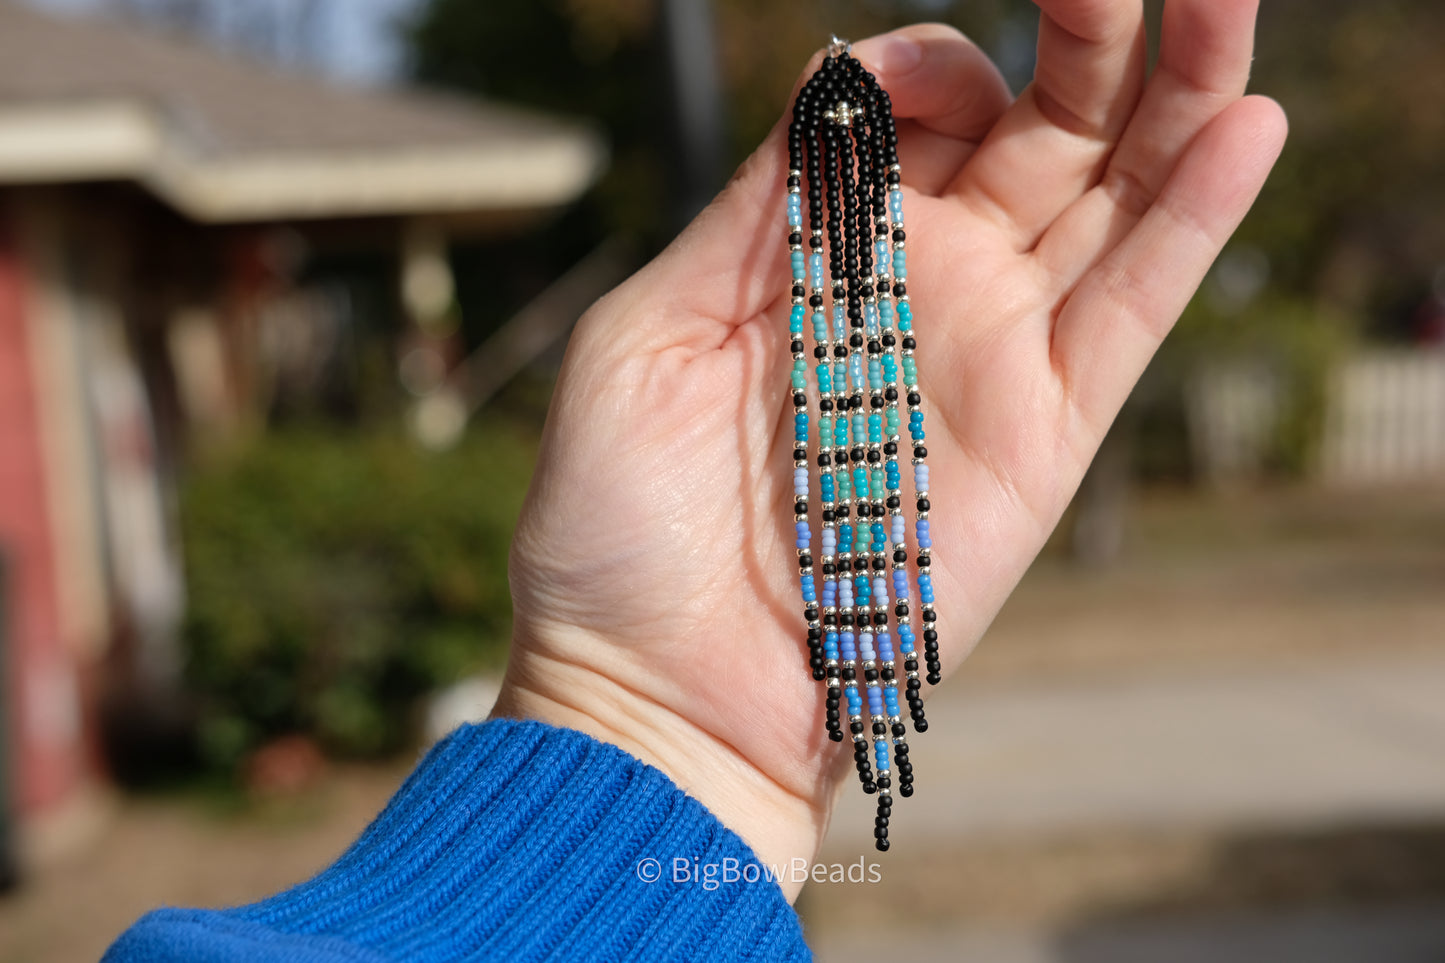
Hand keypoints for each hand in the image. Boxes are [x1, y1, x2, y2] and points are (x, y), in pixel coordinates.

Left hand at [493, 0, 1285, 898]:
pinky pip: (1135, 308)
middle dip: (1081, 39)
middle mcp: (914, 289)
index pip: (905, 117)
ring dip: (1169, 92)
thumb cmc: (619, 526)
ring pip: (1107, 196)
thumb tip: (829, 93)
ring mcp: (989, 352)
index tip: (920, 74)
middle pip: (1029, 131)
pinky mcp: (1046, 430)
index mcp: (811, 258)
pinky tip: (1245, 122)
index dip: (926, 67)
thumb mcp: (646, 338)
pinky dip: (1194, 218)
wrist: (666, 693)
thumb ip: (745, 216)